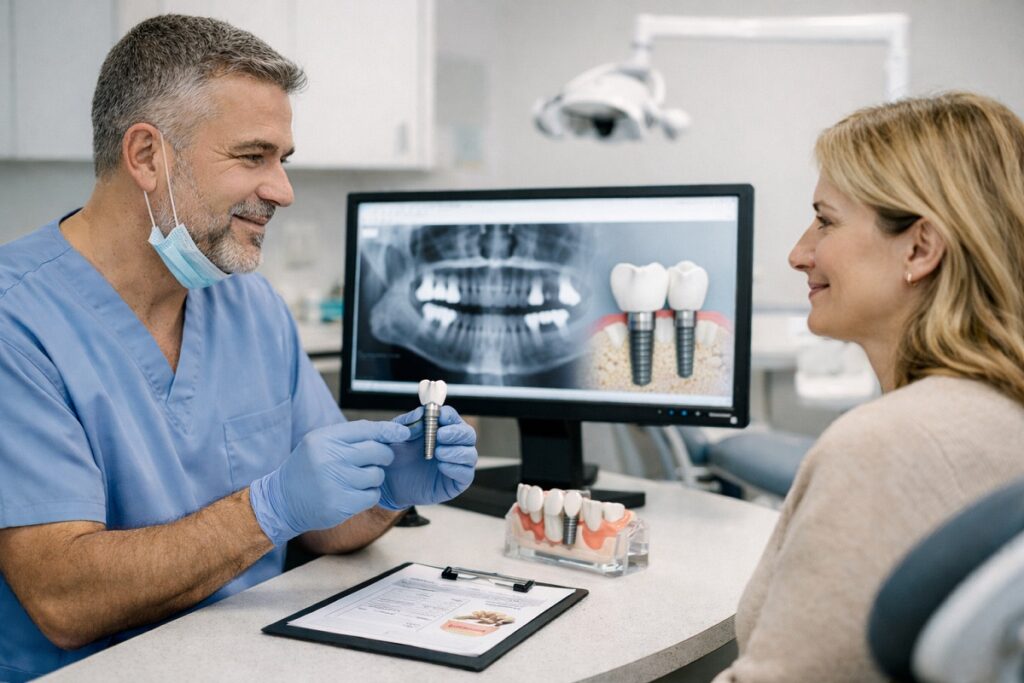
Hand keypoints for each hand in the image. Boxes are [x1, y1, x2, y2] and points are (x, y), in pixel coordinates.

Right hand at [249, 420, 409, 545]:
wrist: (282, 501)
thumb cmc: (307, 469)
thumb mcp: (320, 444)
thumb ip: (350, 437)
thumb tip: (391, 431)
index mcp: (324, 439)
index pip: (366, 429)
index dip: (389, 430)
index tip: (403, 433)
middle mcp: (330, 458)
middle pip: (377, 451)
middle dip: (384, 455)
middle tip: (377, 460)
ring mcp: (336, 482)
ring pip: (377, 475)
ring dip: (373, 477)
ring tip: (356, 479)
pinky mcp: (342, 504)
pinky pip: (373, 495)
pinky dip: (368, 494)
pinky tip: (353, 493)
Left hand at [378, 406, 477, 509]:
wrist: (389, 483)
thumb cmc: (395, 457)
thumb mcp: (397, 435)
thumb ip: (409, 421)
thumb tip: (422, 412)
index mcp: (440, 430)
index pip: (453, 418)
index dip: (450, 416)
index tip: (441, 416)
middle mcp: (452, 445)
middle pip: (468, 434)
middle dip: (457, 433)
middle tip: (441, 435)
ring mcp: (456, 464)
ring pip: (470, 454)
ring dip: (456, 451)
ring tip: (438, 453)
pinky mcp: (456, 482)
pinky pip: (466, 474)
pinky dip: (456, 468)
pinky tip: (441, 466)